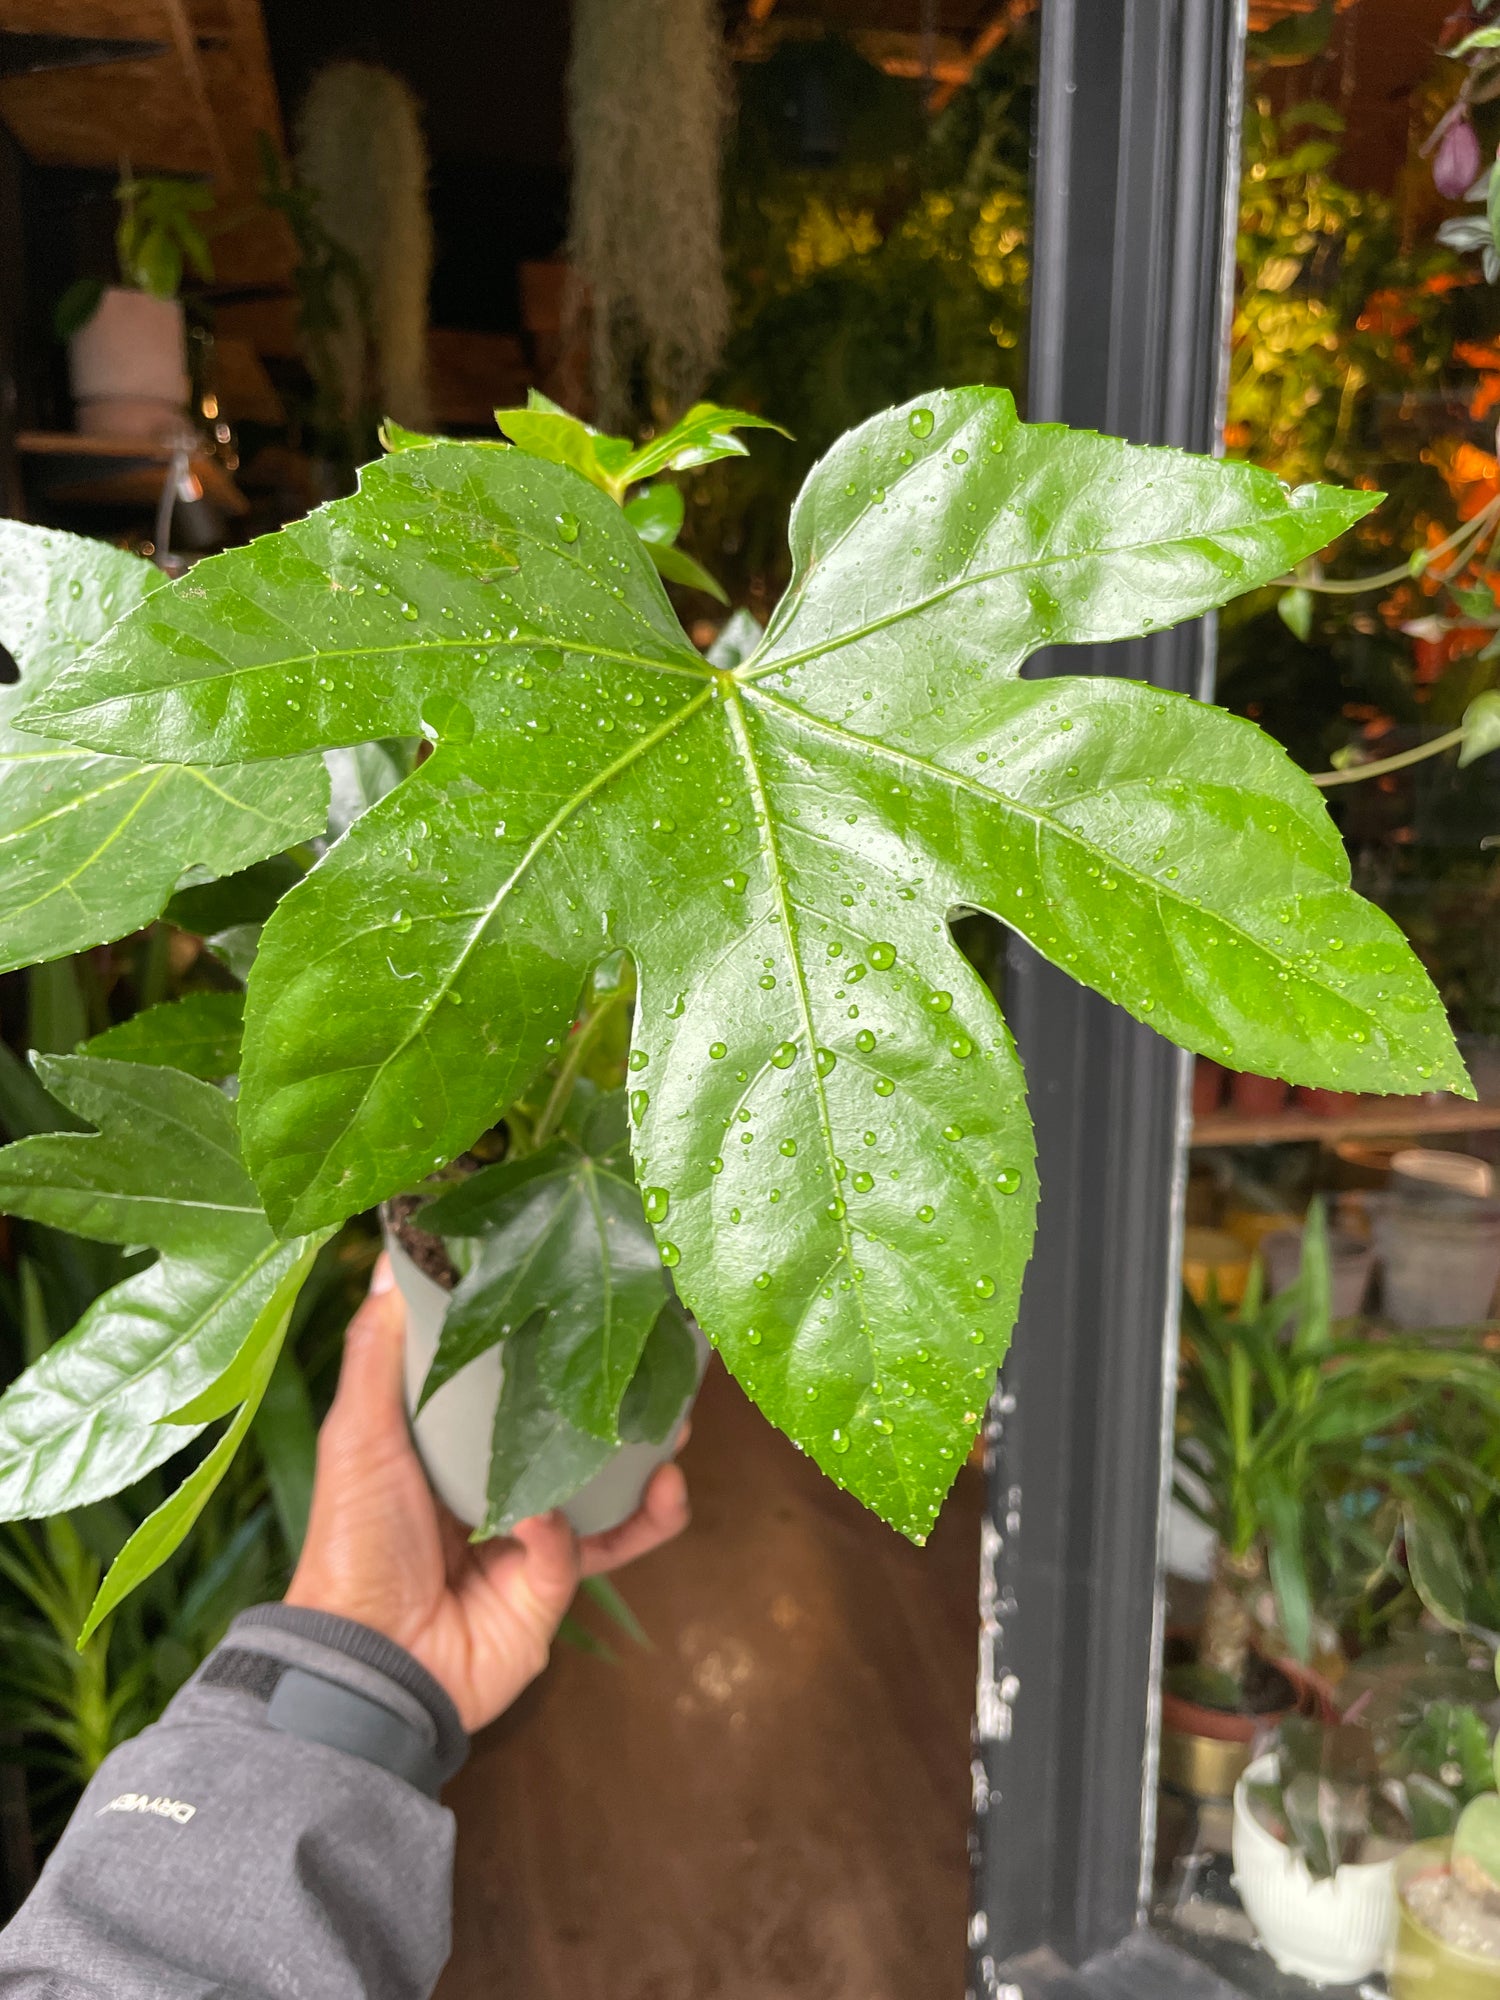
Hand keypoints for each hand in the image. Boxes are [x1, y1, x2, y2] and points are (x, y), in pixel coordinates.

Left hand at [285, 1256, 690, 1730]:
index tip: (596, 1306)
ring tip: (675, 1436)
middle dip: (627, 1406)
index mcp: (455, 1447)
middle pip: (579, 1436)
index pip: (519, 1386)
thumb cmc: (354, 1538)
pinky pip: (585, 1550)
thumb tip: (391, 1256)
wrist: (363, 1661)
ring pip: (610, 1496)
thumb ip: (380, 1351)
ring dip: (647, 1470)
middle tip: (666, 1370)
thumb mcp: (359, 1432)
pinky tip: (553, 1521)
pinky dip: (574, 1533)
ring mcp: (533, 1543)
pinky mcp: (552, 1593)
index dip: (560, 1350)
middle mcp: (501, 1489)